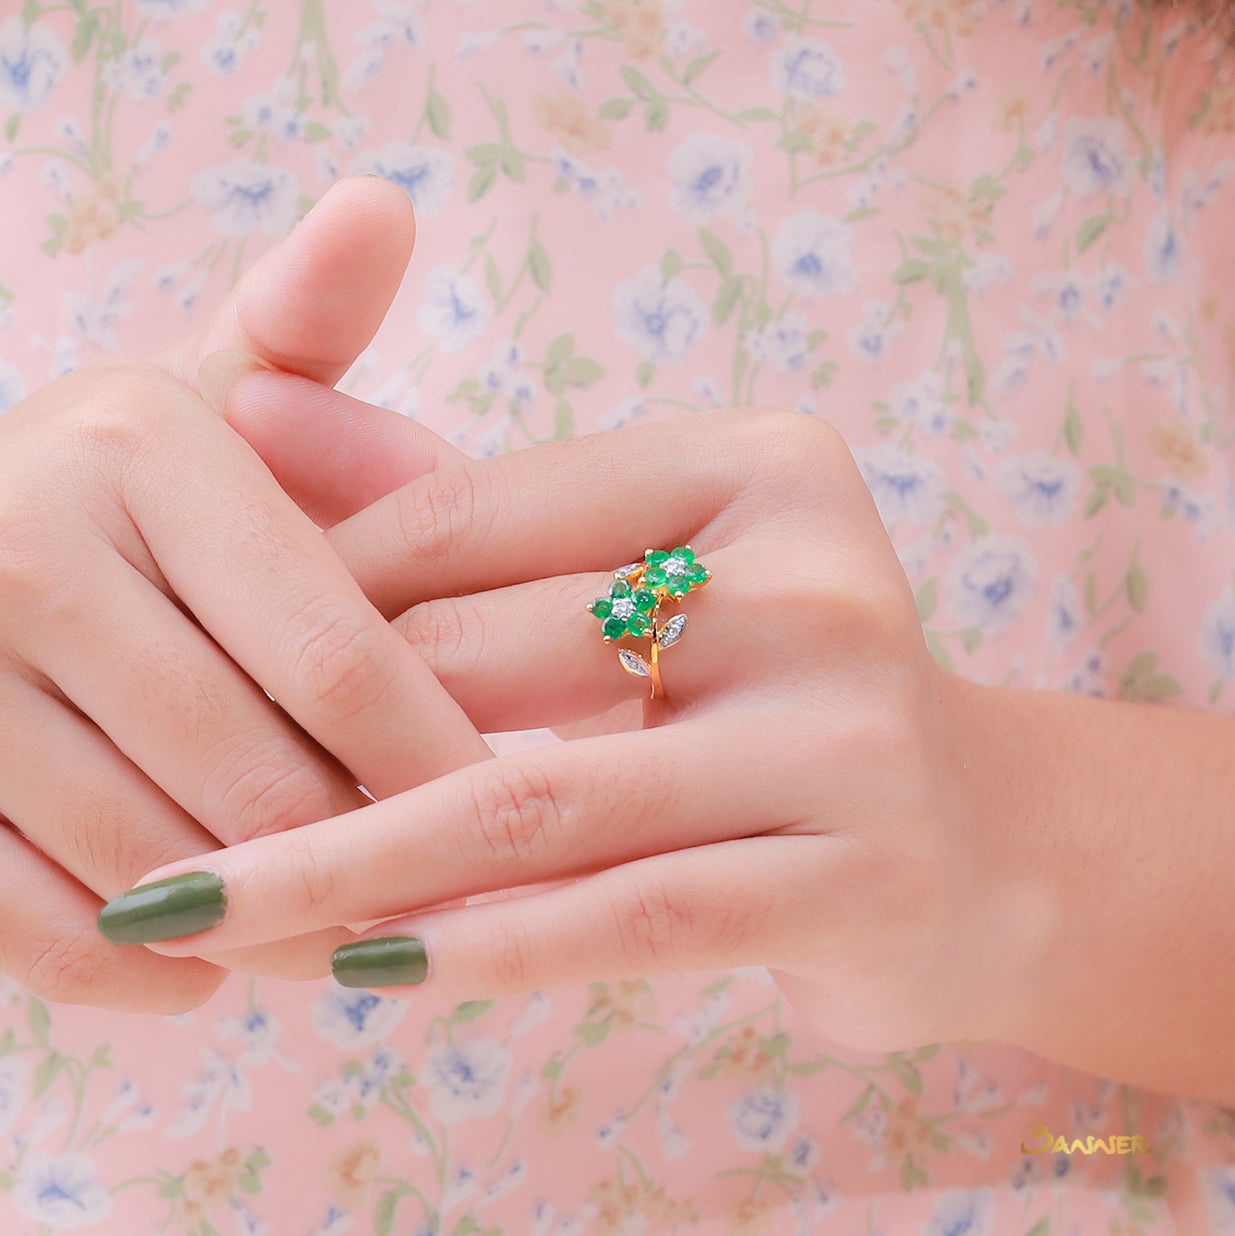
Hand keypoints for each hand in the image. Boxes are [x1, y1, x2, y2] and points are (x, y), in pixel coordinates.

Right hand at [0, 177, 491, 1013]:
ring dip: (271, 925)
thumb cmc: (137, 497)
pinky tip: (206, 967)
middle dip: (369, 863)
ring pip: (157, 864)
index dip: (440, 762)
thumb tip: (383, 206)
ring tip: (347, 931)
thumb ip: (307, 339)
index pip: (344, 661)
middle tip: (443, 895)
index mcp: (144, 447)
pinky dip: (134, 972)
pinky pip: (29, 924)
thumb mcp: (213, 401)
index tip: (504, 814)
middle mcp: (25, 540)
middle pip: (261, 777)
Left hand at [113, 407, 1033, 1051]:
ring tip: (214, 911)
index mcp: (756, 466)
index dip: (321, 591)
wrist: (970, 843)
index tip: (207, 660)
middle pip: (497, 654)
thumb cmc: (762, 691)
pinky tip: (371, 966)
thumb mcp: (629, 571)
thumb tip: (254, 417)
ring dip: (357, 865)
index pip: (475, 512)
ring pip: (545, 798)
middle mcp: (819, 580)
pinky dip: (487, 944)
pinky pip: (632, 913)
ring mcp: (852, 732)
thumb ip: (448, 494)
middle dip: (320, 740)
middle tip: (186, 800)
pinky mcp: (861, 876)